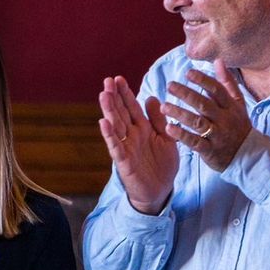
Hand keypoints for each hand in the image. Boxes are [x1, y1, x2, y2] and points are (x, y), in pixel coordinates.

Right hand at [97, 76, 177, 213]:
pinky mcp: (124, 161)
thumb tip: (151, 98)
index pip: (132, 107)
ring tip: (103, 95)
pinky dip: (109, 135)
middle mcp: (132, 135)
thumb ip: (159, 120)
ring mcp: (127, 147)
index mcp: (143, 129)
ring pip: (116, 126)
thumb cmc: (162, 165)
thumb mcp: (167, 138)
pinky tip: (103, 123)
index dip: (125, 93)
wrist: (161, 191)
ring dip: (109, 110)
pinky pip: (116, 146)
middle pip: (121, 113)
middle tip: (107, 80)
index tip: (118, 78)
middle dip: (114, 97)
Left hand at [161, 60, 250, 172]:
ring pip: (198, 123)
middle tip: (170, 86)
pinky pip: (195, 142)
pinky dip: (182, 135)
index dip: (203, 80)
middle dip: (187, 94)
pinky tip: (168, 128)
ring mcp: (218, 135)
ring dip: (180, 114)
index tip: (188, 73)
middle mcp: (225, 120)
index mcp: (231, 107)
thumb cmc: (238, 125)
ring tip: (164, 106)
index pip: (217, 90)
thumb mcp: (237, 104)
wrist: (249, 156)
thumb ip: (226, 83)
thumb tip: (218, 60)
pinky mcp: (210, 150)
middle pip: (204, 104)